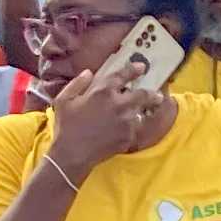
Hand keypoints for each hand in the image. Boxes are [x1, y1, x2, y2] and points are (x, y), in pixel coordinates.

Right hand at [42, 57, 163, 174]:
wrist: (73, 154)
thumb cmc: (66, 126)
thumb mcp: (64, 100)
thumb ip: (77, 83)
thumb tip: (88, 73)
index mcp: (103, 91)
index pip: (123, 75)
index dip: (134, 69)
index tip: (142, 67)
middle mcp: (119, 104)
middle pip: (143, 95)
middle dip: (151, 94)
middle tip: (157, 95)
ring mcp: (126, 121)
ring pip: (140, 112)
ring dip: (142, 111)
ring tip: (143, 112)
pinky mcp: (128, 136)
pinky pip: (134, 128)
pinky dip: (132, 127)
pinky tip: (126, 128)